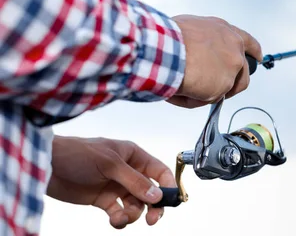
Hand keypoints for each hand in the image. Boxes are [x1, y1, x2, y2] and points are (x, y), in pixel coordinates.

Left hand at [47, 136, 174, 228]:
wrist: (47, 165)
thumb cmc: (78, 153)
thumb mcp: (110, 164)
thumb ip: (134, 181)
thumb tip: (157, 196)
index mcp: (133, 155)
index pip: (159, 171)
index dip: (168, 185)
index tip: (172, 201)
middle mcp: (128, 171)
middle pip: (151, 192)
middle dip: (153, 206)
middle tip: (152, 219)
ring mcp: (116, 186)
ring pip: (135, 205)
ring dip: (133, 214)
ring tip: (121, 217)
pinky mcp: (103, 199)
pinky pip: (119, 212)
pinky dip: (119, 219)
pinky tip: (114, 220)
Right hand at [168, 15, 261, 108]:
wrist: (167, 49)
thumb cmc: (170, 37)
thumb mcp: (191, 27)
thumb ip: (203, 40)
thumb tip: (196, 52)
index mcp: (225, 31)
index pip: (247, 41)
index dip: (252, 51)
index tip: (257, 57)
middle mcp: (234, 47)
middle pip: (243, 69)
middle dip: (232, 80)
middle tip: (214, 85)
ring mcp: (232, 67)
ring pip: (229, 88)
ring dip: (213, 91)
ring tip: (191, 87)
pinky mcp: (225, 85)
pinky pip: (211, 99)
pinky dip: (196, 99)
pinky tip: (183, 90)